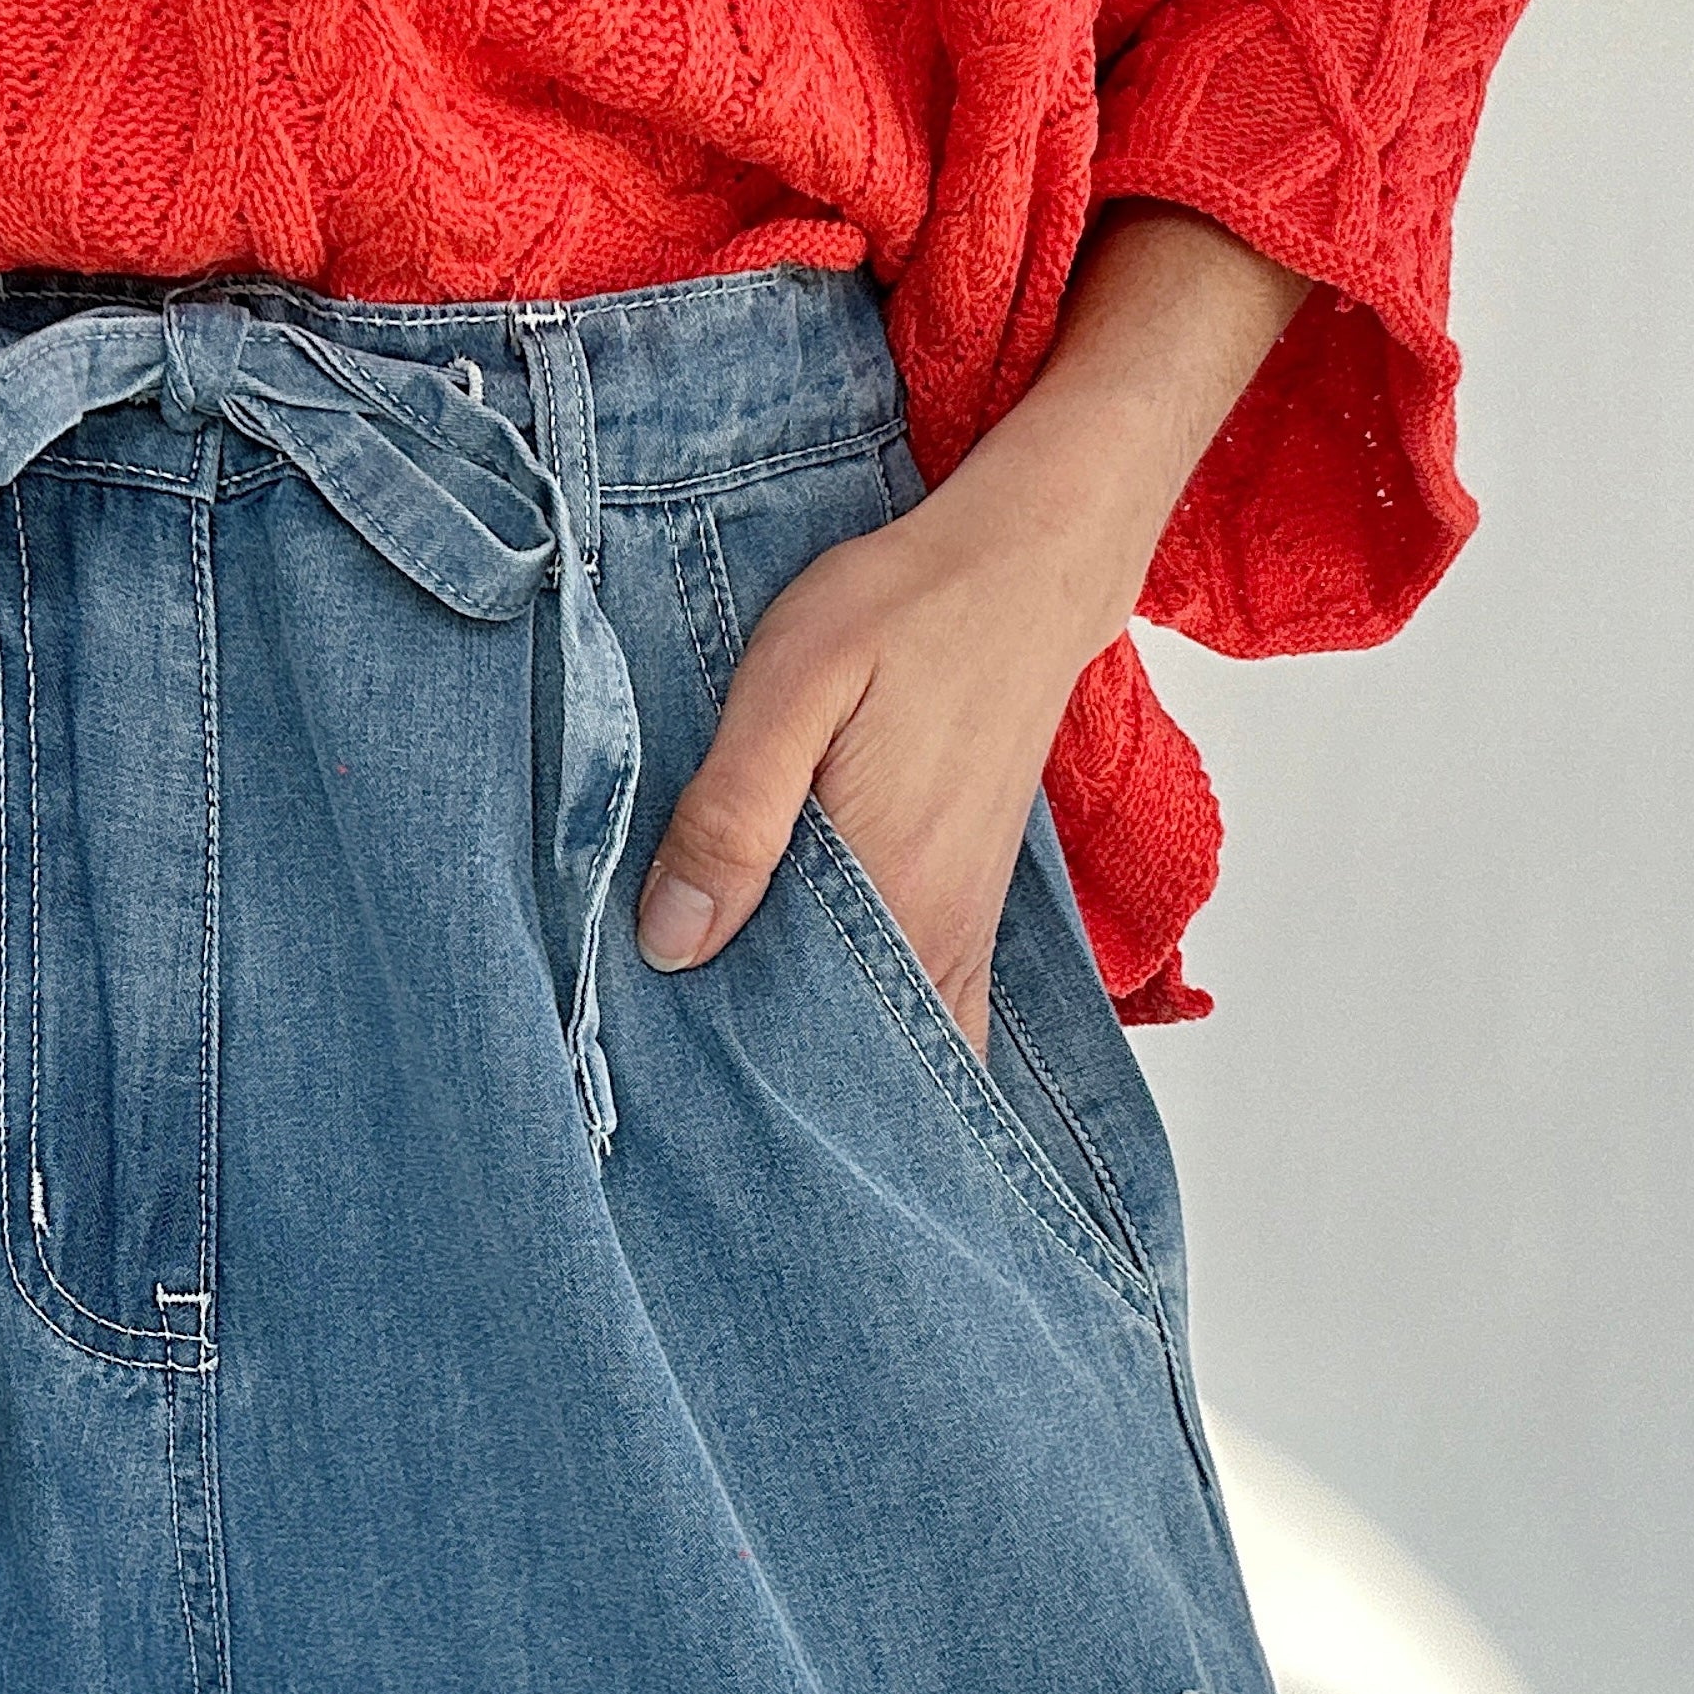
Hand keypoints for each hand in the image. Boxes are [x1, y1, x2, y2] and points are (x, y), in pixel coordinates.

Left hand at [633, 206, 1309, 1051]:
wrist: (1026, 563)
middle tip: (672, 1131)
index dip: (747, 1099)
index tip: (667, 1126)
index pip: (817, 1054)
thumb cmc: (905, 609)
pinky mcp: (961, 907)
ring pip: (890, 1053)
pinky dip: (869, 1046)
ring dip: (815, 1076)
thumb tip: (672, 940)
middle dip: (772, 1108)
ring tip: (719, 1103)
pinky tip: (799, 1047)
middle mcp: (938, 938)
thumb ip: (731, 811)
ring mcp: (959, 930)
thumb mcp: (791, 682)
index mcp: (892, 897)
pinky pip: (924, 1017)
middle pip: (852, 1074)